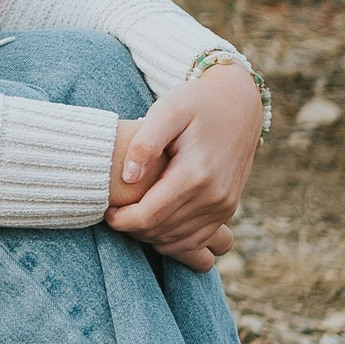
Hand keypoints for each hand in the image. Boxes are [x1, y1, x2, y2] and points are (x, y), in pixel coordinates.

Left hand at [104, 63, 262, 270]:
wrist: (238, 103)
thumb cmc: (196, 102)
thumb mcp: (167, 110)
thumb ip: (145, 143)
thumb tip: (128, 177)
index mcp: (195, 174)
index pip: (150, 216)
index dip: (122, 220)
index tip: (106, 210)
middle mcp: (214, 196)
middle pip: (161, 232)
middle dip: (132, 229)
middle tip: (115, 213)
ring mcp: (224, 206)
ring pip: (177, 241)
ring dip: (150, 235)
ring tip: (131, 216)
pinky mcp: (228, 209)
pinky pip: (196, 239)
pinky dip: (172, 239)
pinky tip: (154, 222)